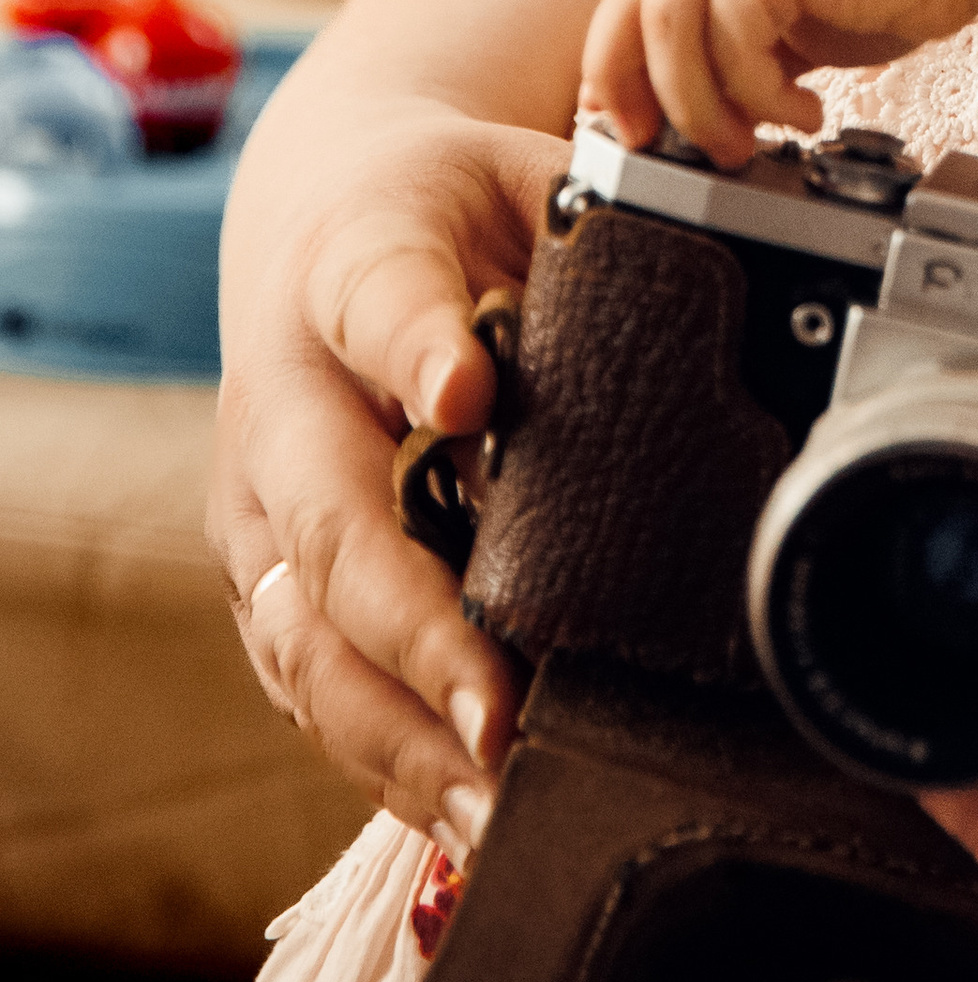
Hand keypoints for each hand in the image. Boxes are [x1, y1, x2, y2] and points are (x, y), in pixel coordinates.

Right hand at [211, 99, 563, 858]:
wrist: (321, 223)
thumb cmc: (442, 210)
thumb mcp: (513, 171)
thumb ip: (593, 223)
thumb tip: (716, 258)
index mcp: (348, 266)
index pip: (380, 298)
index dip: (421, 347)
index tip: (470, 393)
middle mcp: (280, 401)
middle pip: (325, 522)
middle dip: (411, 624)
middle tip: (498, 703)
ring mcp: (257, 510)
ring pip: (303, 638)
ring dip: (395, 730)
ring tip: (491, 796)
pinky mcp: (265, 589)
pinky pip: (311, 688)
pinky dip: (380, 757)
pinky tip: (459, 810)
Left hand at [577, 0, 977, 162]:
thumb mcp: (802, 0)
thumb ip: (741, 29)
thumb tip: (678, 102)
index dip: (620, 45)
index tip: (622, 109)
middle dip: (628, 82)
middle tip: (647, 144)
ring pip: (665, 24)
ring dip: (698, 104)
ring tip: (742, 144)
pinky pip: (727, 40)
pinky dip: (757, 94)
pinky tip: (804, 110)